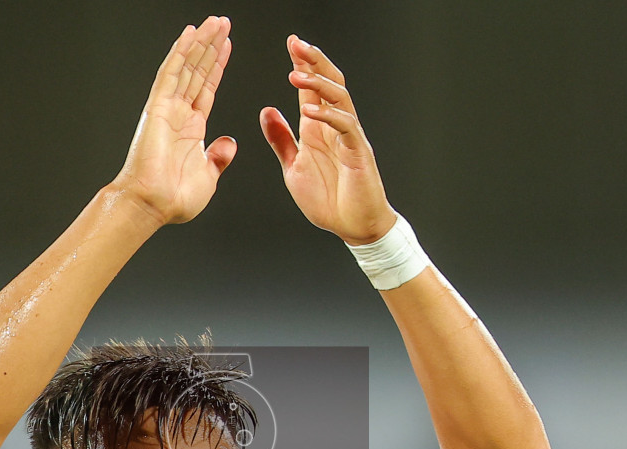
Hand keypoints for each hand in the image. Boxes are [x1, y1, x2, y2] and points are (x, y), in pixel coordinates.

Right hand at [112, 16, 237, 225]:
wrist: (153, 205)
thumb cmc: (174, 198)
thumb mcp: (208, 176)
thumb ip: (218, 157)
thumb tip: (229, 143)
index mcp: (191, 128)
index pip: (207, 87)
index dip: (217, 65)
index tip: (227, 46)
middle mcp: (179, 114)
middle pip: (198, 70)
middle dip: (211, 46)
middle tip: (222, 22)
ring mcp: (167, 108)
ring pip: (186, 66)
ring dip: (200, 42)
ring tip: (214, 21)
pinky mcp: (158, 107)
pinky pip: (171, 73)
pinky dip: (180, 52)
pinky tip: (190, 33)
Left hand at [259, 36, 395, 244]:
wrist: (353, 227)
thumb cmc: (328, 201)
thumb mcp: (294, 168)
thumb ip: (282, 140)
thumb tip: (267, 111)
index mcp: (318, 129)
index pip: (312, 88)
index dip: (304, 64)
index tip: (292, 43)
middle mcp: (335, 127)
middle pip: (329, 83)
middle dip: (314, 61)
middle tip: (297, 44)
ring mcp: (349, 137)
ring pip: (339, 98)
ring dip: (317, 84)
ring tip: (296, 74)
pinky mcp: (358, 151)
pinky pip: (345, 126)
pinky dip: (327, 116)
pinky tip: (308, 110)